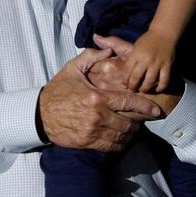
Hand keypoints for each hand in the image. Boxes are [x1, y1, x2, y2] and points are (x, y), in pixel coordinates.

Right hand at [38, 48, 161, 153]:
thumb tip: (108, 50)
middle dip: (138, 122)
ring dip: (130, 134)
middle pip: (128, 123)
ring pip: (121, 136)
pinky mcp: (87, 142)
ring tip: (132, 130)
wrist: (40, 114)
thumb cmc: (58, 90)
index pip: (128, 103)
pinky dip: (119, 144)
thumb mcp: (72, 68)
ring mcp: (92, 131)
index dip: (145, 107)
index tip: (155, 110)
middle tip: (142, 120)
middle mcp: (97, 115)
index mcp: (97, 96)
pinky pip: (110, 147)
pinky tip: (121, 139)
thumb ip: (91, 56)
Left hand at [121, 30, 174, 92]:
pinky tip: (157, 89)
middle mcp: (146, 59)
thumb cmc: (148, 41)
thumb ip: (131, 61)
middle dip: (133, 86)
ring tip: (143, 90)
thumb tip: (126, 76)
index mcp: (136, 54)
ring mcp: (157, 63)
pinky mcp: (167, 65)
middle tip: (133, 89)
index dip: (125, 80)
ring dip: (145, 88)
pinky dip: (161, 87)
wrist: (163, 33)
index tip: (125, 85)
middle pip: (136, 78)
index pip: (127, 71)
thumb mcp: (136, 48)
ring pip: (149, 81)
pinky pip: (164, 80)